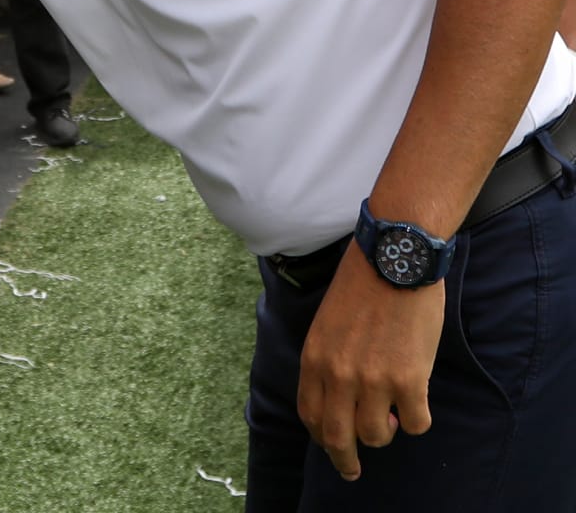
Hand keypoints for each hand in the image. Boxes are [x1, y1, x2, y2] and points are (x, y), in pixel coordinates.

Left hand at [297, 243, 443, 481]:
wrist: (395, 258)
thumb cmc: (362, 284)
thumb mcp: (328, 321)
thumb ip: (329, 359)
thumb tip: (340, 397)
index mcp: (315, 356)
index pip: (309, 414)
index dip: (320, 436)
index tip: (331, 446)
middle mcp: (339, 373)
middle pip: (337, 437)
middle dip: (344, 460)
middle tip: (352, 470)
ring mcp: (374, 379)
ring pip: (378, 435)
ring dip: (388, 430)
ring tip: (394, 412)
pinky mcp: (410, 379)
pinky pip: (416, 423)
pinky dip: (418, 420)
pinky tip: (419, 403)